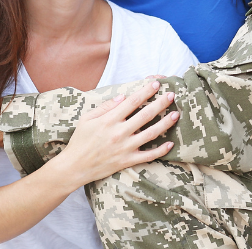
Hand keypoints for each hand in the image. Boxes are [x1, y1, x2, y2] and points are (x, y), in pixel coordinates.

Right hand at [57, 81, 177, 185]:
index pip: (132, 102)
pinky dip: (161, 150)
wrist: (75, 167)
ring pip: (151, 134)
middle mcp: (119, 133)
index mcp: (109, 120)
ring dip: (165, 123)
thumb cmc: (80, 141)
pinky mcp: (127, 161)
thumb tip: (123, 97)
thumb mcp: (87, 118)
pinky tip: (170, 143)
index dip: (146, 92)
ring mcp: (125, 148)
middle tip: (172, 95)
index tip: (156, 85)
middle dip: (161, 103)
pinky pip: (148, 156)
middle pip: (146, 115)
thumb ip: (106, 107)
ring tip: (176, 114)